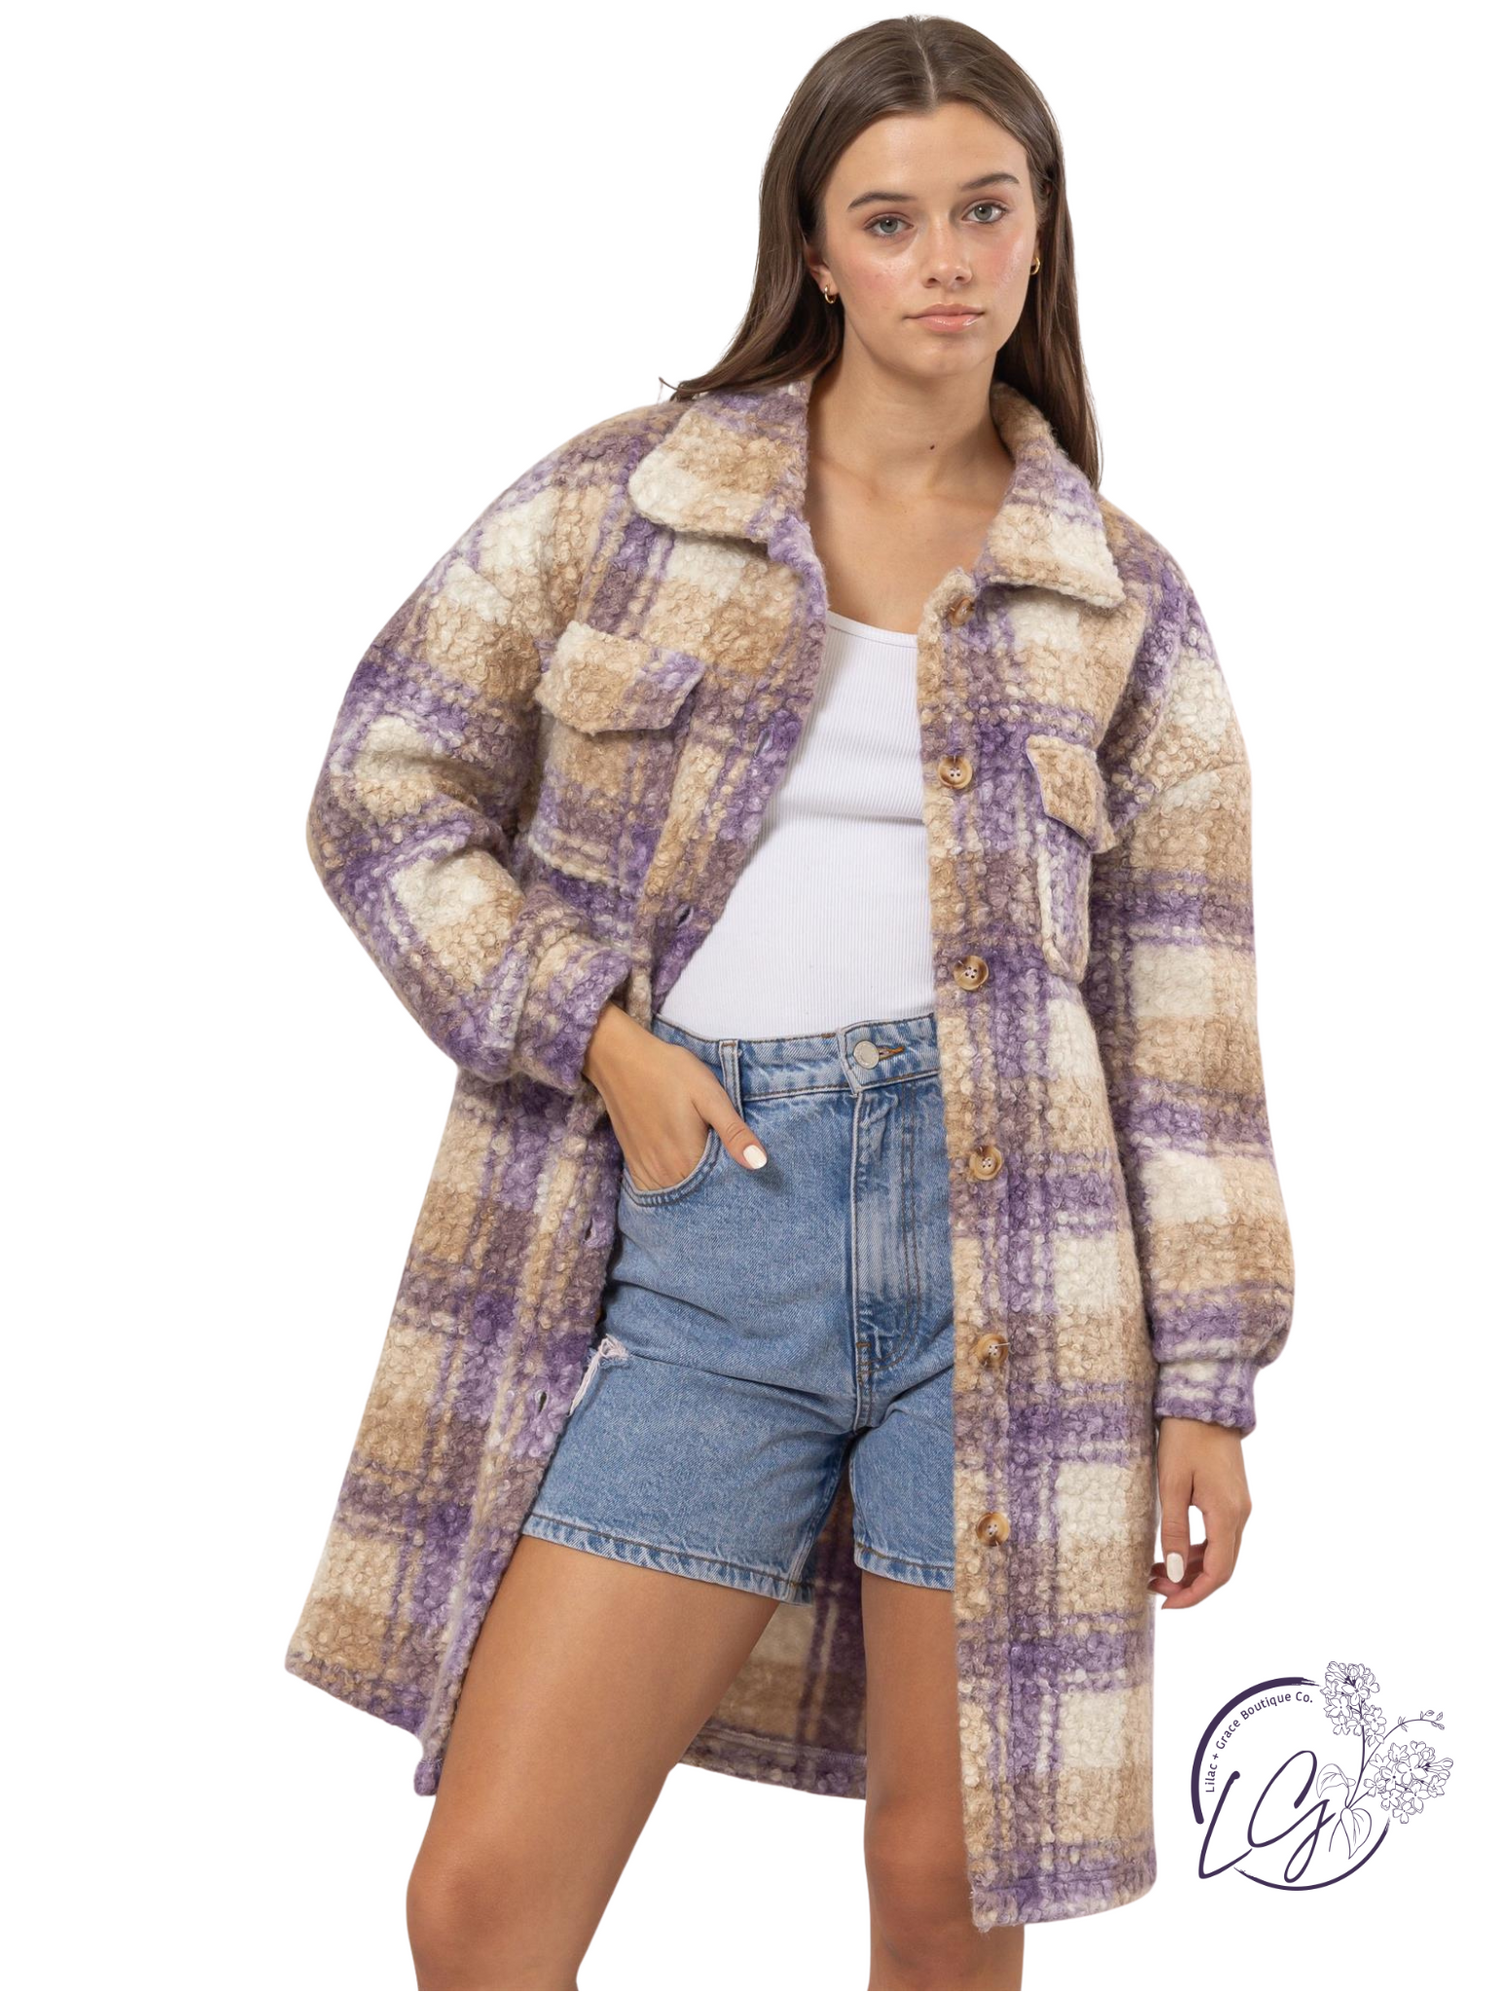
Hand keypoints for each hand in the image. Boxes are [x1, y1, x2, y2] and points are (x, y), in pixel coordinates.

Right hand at [582, 1003, 767, 1190]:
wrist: (622, 1060)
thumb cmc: (670, 1072)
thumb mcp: (710, 1095)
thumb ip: (734, 1132)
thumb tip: (760, 1163)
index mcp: (689, 1159)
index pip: (723, 1186)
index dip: (737, 1175)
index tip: (741, 1159)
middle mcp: (666, 1174)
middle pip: (701, 1193)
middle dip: (716, 1183)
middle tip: (719, 1149)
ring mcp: (647, 1172)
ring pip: (680, 1194)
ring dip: (694, 1184)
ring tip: (701, 1155)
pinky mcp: (634, 1165)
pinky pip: (658, 1189)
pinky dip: (673, 1183)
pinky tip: (681, 1163)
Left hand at [1148, 1416, 1252, 1608]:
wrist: (1203, 1402)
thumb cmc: (1183, 1438)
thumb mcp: (1171, 1484)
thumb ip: (1173, 1530)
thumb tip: (1175, 1573)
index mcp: (1227, 1514)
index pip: (1218, 1572)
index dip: (1194, 1595)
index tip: (1167, 1604)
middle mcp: (1240, 1514)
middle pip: (1221, 1567)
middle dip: (1189, 1585)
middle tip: (1153, 1588)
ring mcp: (1239, 1506)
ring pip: (1220, 1553)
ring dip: (1191, 1568)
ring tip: (1156, 1572)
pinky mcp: (1231, 1498)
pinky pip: (1218, 1536)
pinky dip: (1197, 1550)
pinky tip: (1172, 1551)